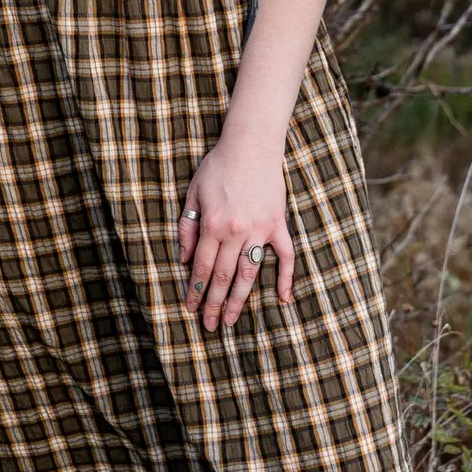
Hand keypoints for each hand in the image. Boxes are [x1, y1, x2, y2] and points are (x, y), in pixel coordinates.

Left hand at [177, 130, 297, 330]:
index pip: (203, 267)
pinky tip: (283, 299)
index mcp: (213, 224)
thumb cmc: (218, 166)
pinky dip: (286, 278)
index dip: (196, 290)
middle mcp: (236, 232)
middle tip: (209, 326)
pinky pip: (286, 256)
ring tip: (232, 321)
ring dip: (240, 300)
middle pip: (224, 276)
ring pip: (249, 273)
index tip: (191, 307)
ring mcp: (260, 230)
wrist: (251, 145)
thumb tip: (185, 259)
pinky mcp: (278, 224)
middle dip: (215, 303)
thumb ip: (188, 227)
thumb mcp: (193, 193)